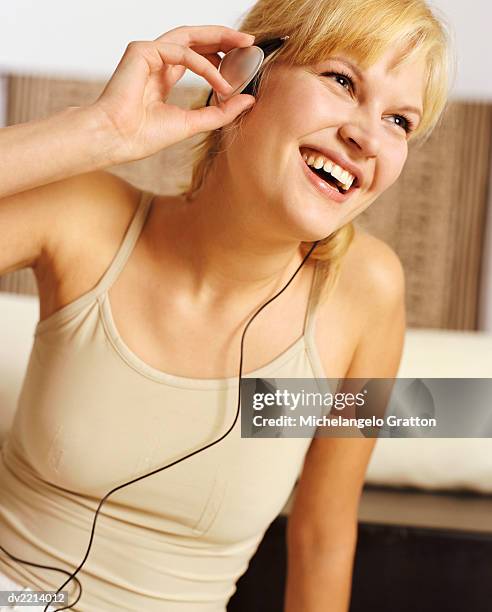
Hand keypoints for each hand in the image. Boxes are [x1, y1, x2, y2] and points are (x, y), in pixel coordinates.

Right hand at [92, 25, 255, 162]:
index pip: (196, 56)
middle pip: (195, 39)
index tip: (243, 60)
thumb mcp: (193, 123)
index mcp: (163, 76)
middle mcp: (156, 61)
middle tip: (249, 41)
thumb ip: (220, 111)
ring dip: (219, 37)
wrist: (117, 139)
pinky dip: (205, 66)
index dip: (220, 55)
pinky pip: (182, 52)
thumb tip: (249, 100)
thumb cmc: (144, 135)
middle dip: (224, 37)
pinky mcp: (142, 51)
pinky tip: (221, 81)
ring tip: (244, 45)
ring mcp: (148, 53)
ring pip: (189, 35)